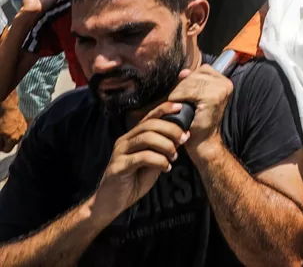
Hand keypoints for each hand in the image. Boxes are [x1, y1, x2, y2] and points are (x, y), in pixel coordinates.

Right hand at [92, 102, 187, 219]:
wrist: (111, 203)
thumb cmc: (134, 181)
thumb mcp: (153, 162)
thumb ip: (164, 148)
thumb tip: (184, 135)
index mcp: (133, 137)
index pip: (149, 117)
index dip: (165, 109)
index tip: (181, 107)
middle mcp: (124, 141)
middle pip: (150, 125)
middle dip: (171, 130)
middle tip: (183, 140)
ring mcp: (119, 153)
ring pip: (146, 138)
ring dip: (166, 145)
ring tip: (174, 156)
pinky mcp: (118, 166)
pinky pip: (142, 157)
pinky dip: (159, 160)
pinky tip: (166, 168)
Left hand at [166, 64, 232, 156]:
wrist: (203, 140)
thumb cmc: (198, 119)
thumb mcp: (197, 96)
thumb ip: (193, 81)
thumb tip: (184, 72)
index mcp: (225, 82)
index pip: (203, 69)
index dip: (191, 78)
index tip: (186, 92)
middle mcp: (226, 84)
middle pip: (196, 74)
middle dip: (182, 86)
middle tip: (178, 100)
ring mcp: (221, 91)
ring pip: (190, 82)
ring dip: (178, 92)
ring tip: (178, 104)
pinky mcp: (212, 98)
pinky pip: (188, 91)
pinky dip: (178, 97)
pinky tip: (179, 106)